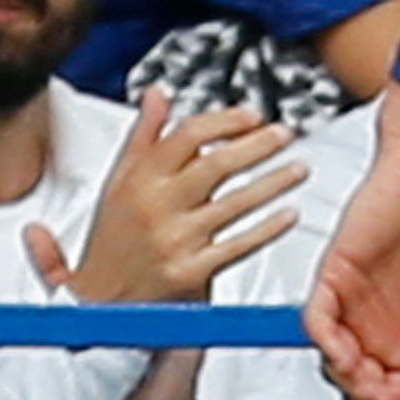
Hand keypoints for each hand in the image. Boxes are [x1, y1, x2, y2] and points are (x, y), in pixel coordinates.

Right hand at [33, 84, 303, 304]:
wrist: (100, 306)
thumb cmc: (114, 243)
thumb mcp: (117, 184)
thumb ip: (142, 138)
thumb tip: (157, 93)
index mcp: (136, 180)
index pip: (186, 136)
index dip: (226, 122)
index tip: (253, 115)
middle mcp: (154, 206)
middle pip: (215, 164)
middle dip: (258, 146)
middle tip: (285, 134)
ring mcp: (173, 239)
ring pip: (234, 202)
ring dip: (273, 182)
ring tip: (299, 169)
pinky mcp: (189, 271)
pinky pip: (238, 244)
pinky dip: (268, 228)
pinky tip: (289, 215)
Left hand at [307, 89, 399, 399]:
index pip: (395, 397)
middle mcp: (375, 328)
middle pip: (360, 390)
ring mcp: (350, 306)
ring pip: (335, 364)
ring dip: (353, 384)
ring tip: (379, 388)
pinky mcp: (330, 278)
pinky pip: (316, 322)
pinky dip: (327, 345)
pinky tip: (346, 356)